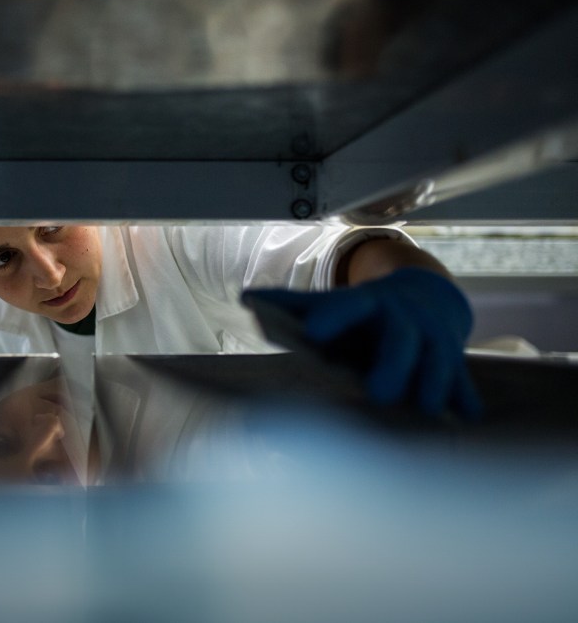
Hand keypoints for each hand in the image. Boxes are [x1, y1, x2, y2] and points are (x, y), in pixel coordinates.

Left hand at [243, 268, 481, 418]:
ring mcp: (433, 337)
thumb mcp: (333, 303)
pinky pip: (462, 379)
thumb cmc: (362, 312)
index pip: (348, 305)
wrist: (421, 296)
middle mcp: (404, 318)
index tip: (312, 334)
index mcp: (367, 302)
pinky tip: (465, 417)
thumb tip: (247, 296)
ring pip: (438, 358)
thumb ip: (294, 304)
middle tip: (377, 394)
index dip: (332, 317)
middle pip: (401, 338)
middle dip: (392, 364)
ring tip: (424, 409)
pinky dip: (464, 396)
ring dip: (433, 382)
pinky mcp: (453, 358)